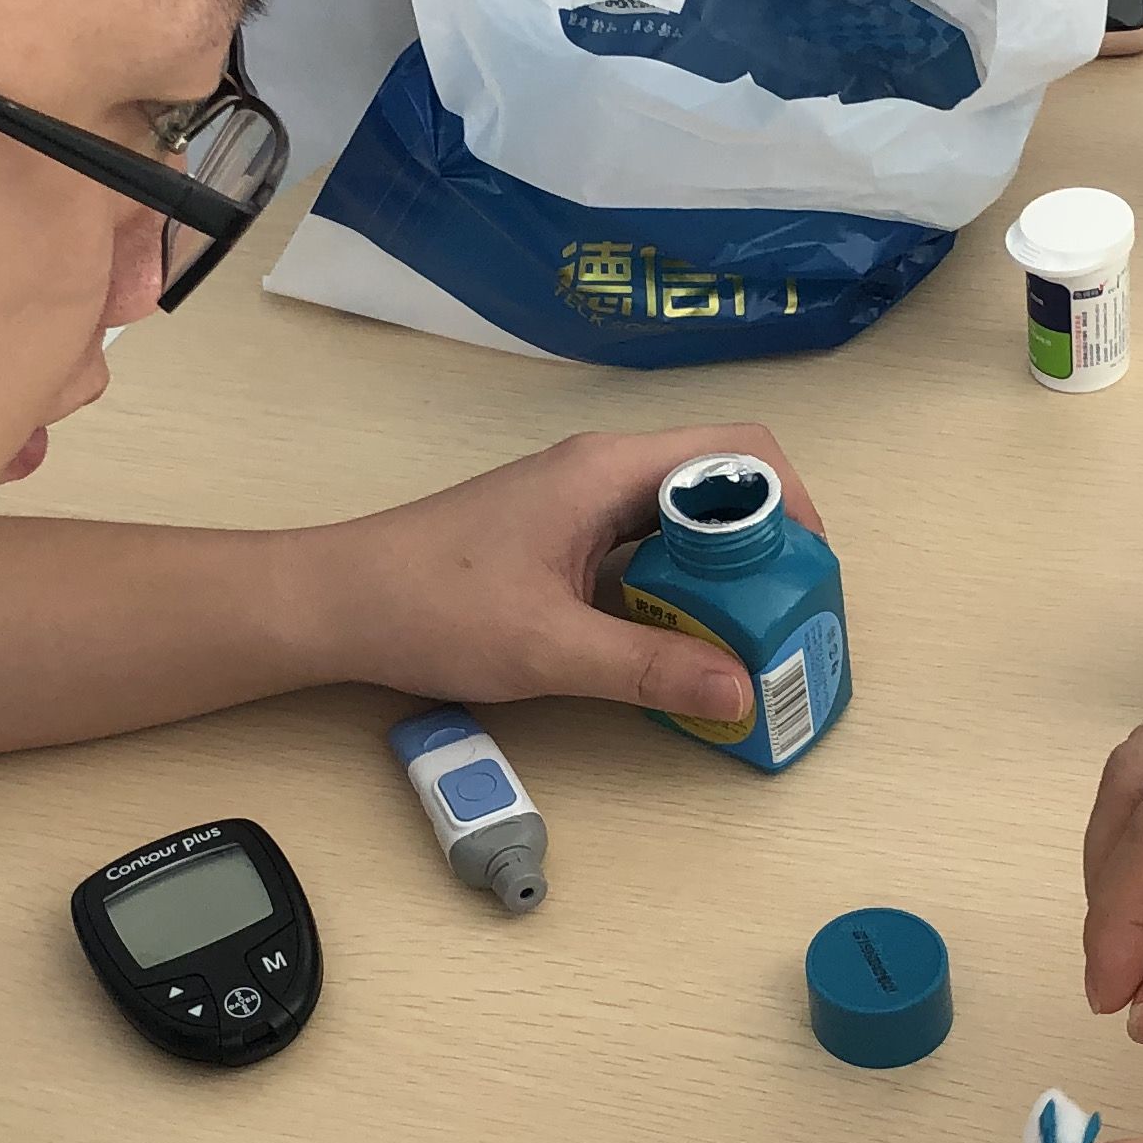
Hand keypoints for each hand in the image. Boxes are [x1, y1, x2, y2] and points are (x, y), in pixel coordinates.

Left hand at [313, 425, 822, 728]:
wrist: (335, 602)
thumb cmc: (429, 606)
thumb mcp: (549, 648)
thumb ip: (650, 668)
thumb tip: (741, 691)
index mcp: (608, 470)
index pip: (739, 451)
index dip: (793, 503)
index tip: (807, 574)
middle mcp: (603, 471)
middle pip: (721, 484)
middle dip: (766, 547)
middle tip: (786, 618)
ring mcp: (582, 501)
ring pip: (684, 518)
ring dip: (723, 571)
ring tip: (746, 638)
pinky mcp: (564, 535)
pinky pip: (647, 545)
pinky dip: (679, 585)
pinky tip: (682, 641)